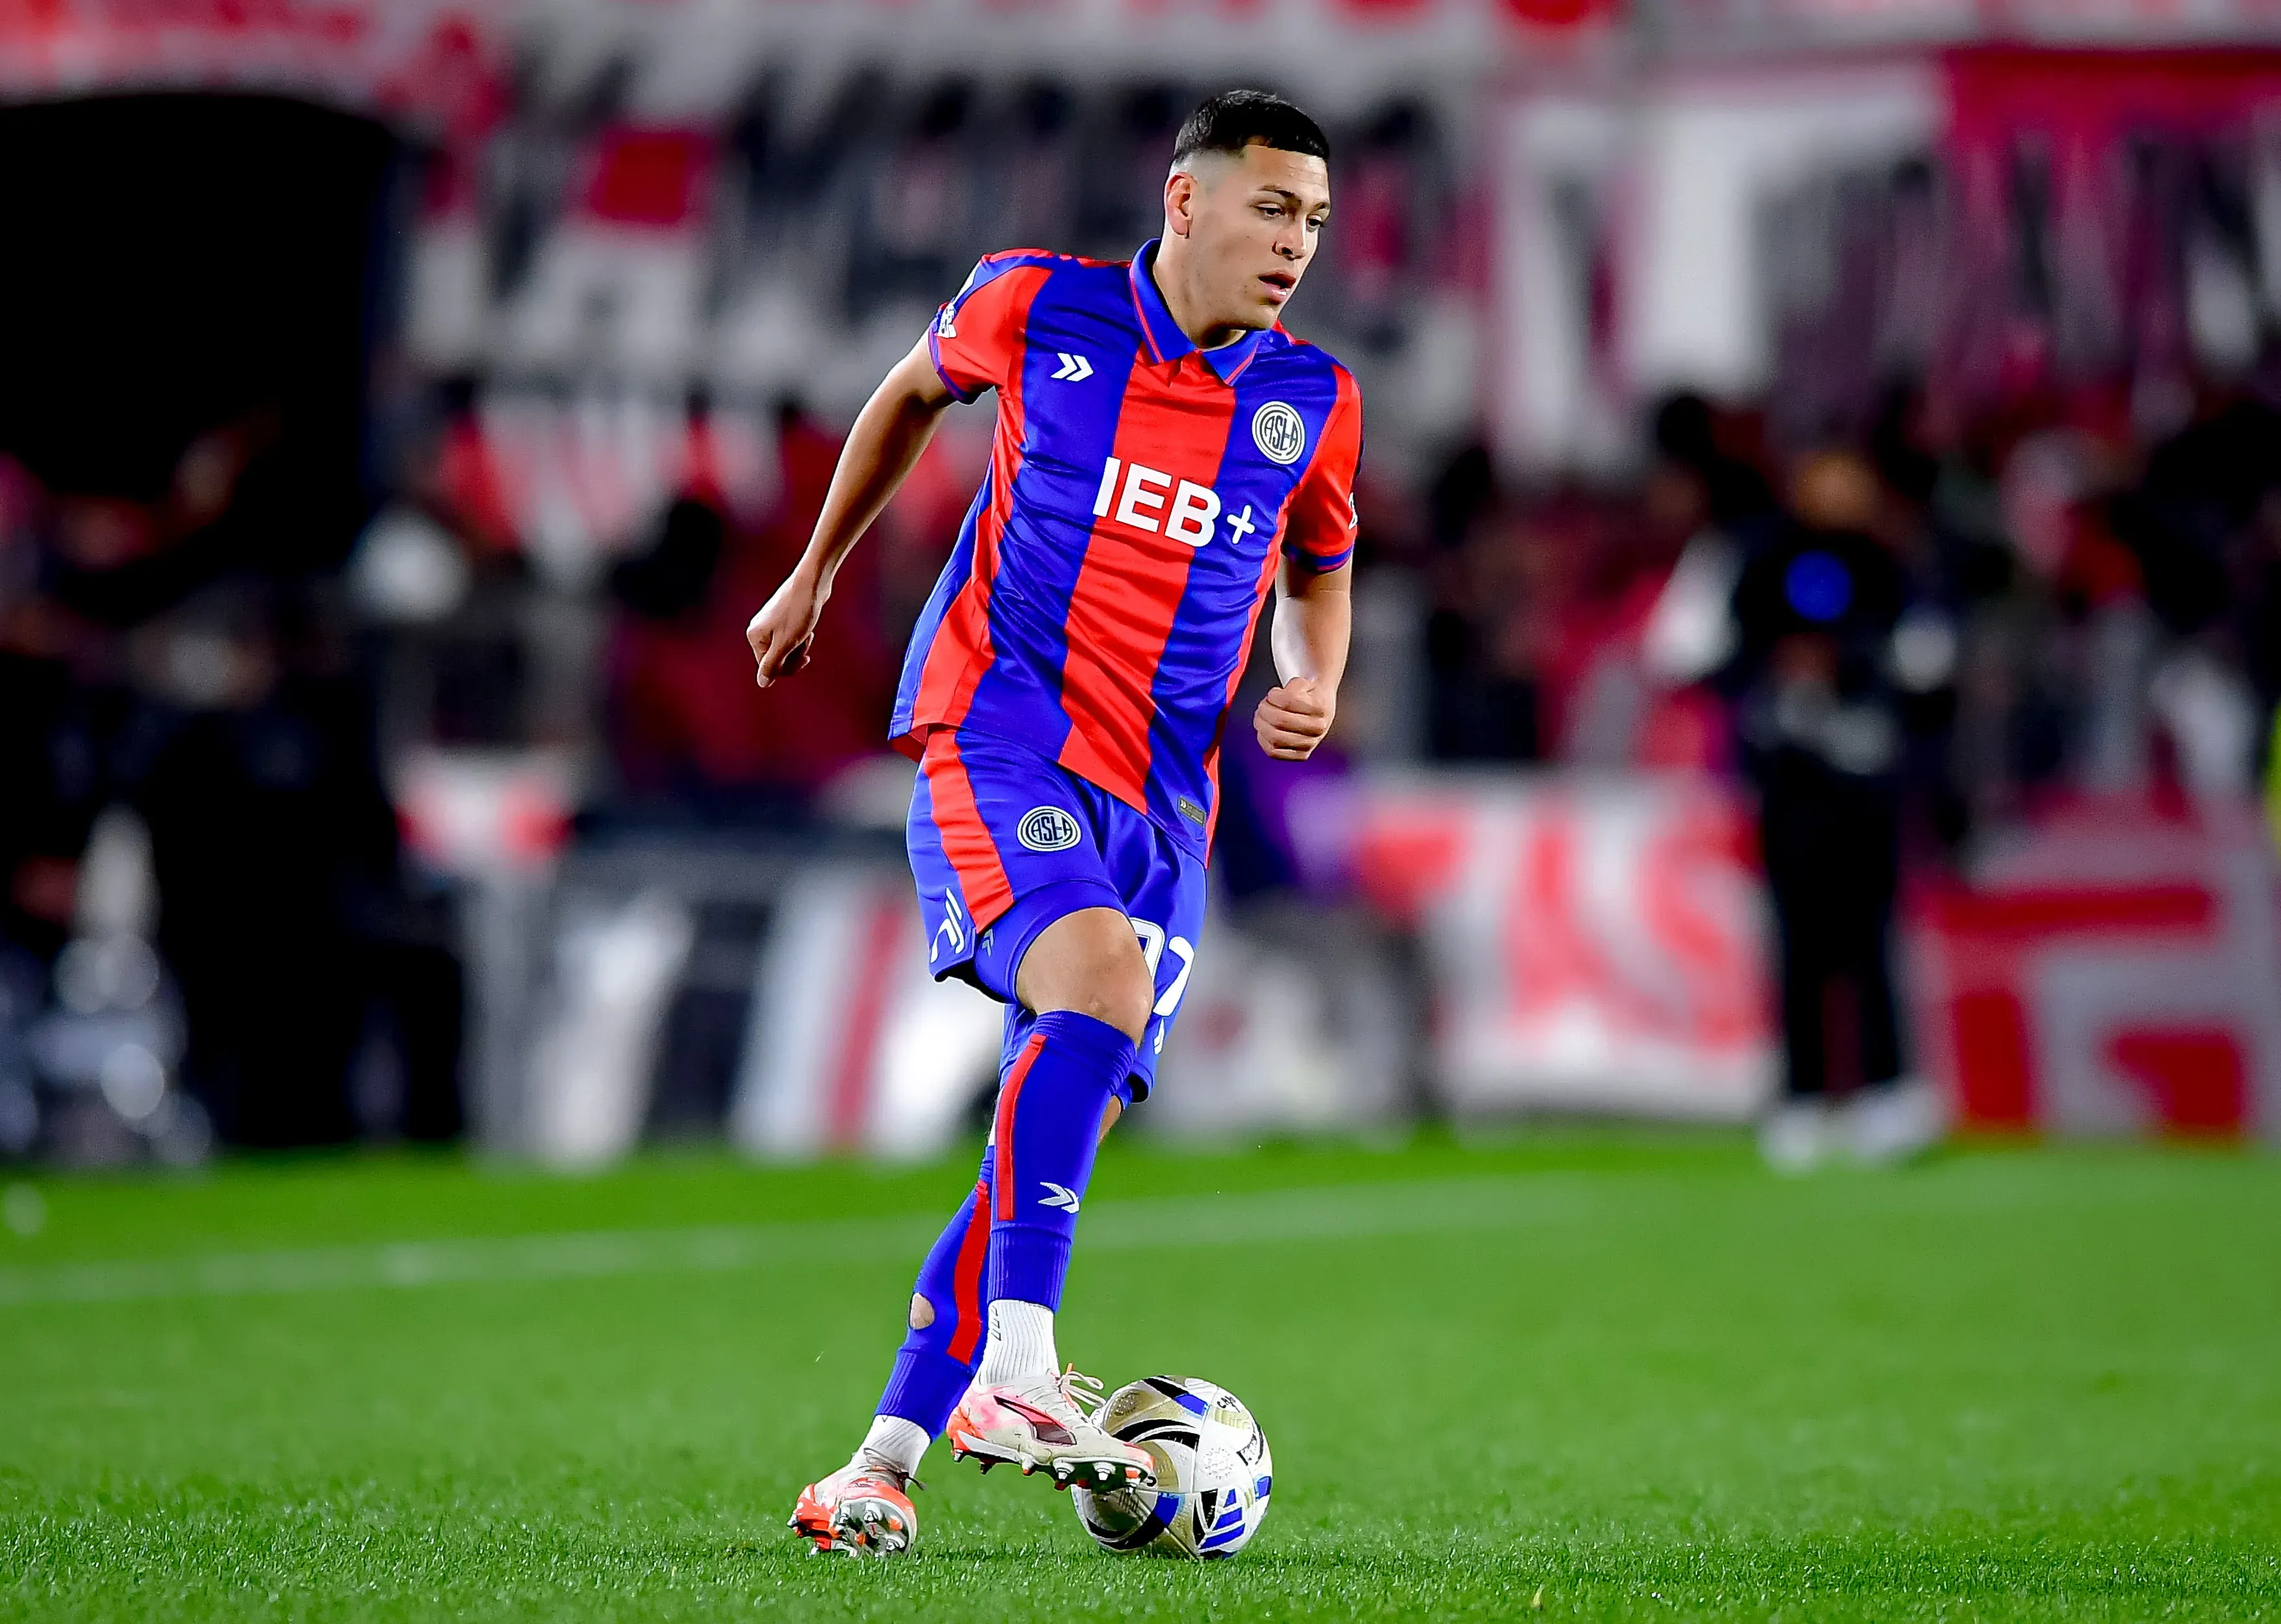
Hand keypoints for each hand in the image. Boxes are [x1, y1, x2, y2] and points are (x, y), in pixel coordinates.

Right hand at [746, 569, 826, 687]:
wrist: (812, 583)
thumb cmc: (799, 612)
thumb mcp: (786, 643)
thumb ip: (772, 664)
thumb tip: (762, 684)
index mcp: (754, 637)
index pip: (769, 667)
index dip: (789, 667)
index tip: (805, 658)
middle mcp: (757, 630)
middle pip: (776, 658)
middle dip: (794, 656)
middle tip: (807, 641)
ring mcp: (768, 624)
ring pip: (785, 648)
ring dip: (799, 646)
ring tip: (808, 633)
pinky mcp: (781, 618)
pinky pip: (789, 638)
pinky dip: (800, 637)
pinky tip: (808, 628)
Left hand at [1254, 677, 1333, 760]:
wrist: (1321, 711)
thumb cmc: (1309, 697)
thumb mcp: (1303, 683)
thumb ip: (1291, 686)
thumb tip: (1276, 697)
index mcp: (1321, 707)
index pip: (1288, 701)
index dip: (1273, 695)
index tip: (1273, 693)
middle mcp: (1318, 727)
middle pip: (1280, 720)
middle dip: (1264, 709)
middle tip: (1263, 705)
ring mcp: (1310, 743)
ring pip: (1275, 738)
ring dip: (1261, 724)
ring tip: (1261, 716)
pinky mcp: (1301, 755)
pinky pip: (1274, 752)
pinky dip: (1263, 739)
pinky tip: (1264, 730)